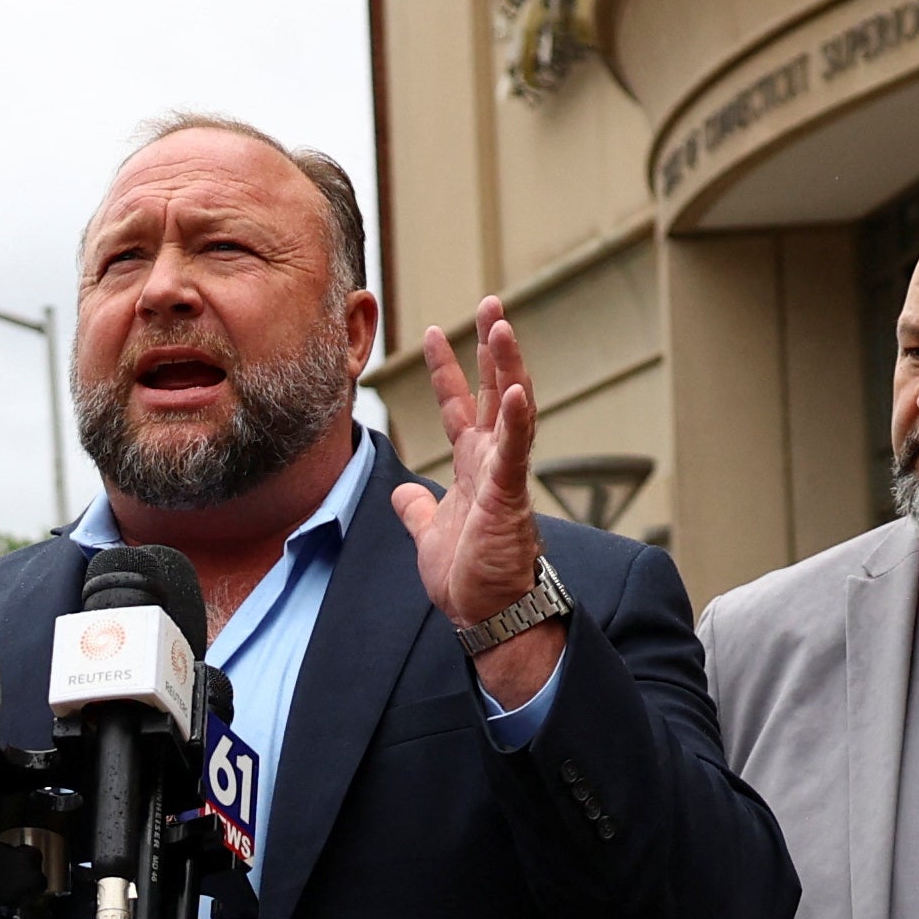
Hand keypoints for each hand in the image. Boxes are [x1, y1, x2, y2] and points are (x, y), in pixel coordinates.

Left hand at [389, 302, 559, 709]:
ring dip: (507, 367)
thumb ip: (417, 510)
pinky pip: (516, 451)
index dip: (446, 370)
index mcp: (472, 468)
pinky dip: (516, 420)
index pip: (458, 406)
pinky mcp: (510, 496)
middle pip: (491, 391)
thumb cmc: (467, 579)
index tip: (432, 332)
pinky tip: (514, 389)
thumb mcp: (428, 535)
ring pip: (510, 410)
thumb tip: (402, 497)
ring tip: (502, 326)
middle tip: (491, 302)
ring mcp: (504, 476)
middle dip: (490, 347)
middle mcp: (491, 463)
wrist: (487, 616)